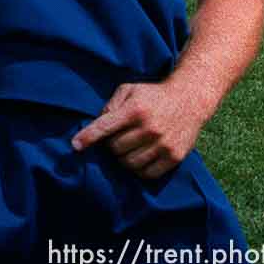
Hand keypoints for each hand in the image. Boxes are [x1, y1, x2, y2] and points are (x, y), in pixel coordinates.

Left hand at [72, 79, 207, 179]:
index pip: (105, 127)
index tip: (75, 146)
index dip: (88, 137)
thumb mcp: (129, 90)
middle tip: (116, 139)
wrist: (188, 100)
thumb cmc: (152, 95)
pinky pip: (148, 174)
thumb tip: (98, 123)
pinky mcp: (174, 157)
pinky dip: (138, 170)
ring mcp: (163, 144)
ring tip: (127, 149)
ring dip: (123, 159)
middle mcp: (148, 128)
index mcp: (134, 110)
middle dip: (110, 146)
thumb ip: (111, 105)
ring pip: (130, 163)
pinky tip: (139, 159)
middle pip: (116, 148)